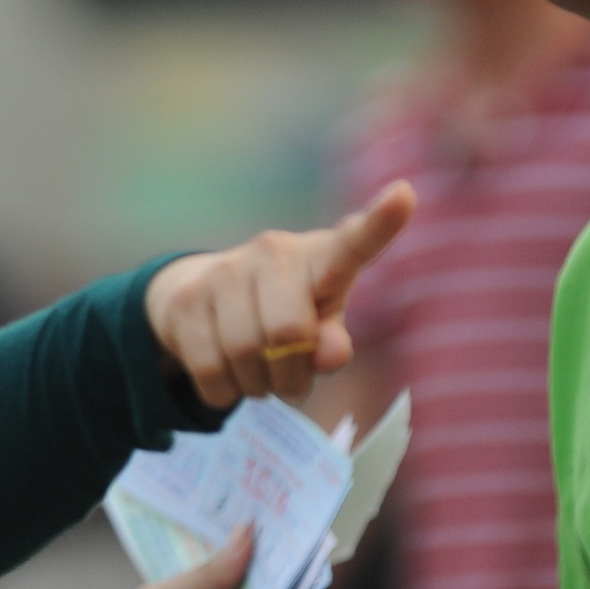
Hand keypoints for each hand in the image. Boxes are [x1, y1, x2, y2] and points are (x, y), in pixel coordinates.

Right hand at [144, 182, 413, 407]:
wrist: (198, 298)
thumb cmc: (281, 314)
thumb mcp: (319, 328)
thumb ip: (333, 342)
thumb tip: (331, 353)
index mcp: (320, 256)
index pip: (355, 242)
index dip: (381, 224)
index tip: (405, 195)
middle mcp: (272, 251)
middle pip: (288, 333)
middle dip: (290, 375)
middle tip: (288, 381)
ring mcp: (223, 270)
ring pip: (244, 355)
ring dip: (256, 387)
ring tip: (257, 377)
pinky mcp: (185, 299)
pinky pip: (210, 369)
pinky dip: (223, 393)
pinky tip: (227, 378)